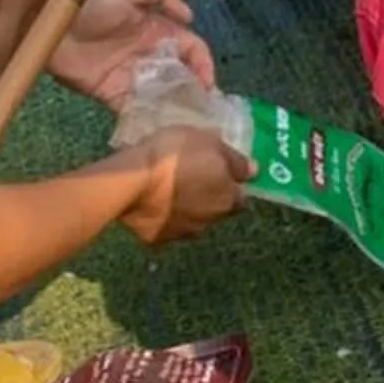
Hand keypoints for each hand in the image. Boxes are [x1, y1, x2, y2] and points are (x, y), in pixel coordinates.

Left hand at [53, 0, 214, 109]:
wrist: (50, 26)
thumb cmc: (89, 4)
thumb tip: (190, 16)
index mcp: (156, 29)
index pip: (190, 48)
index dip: (203, 64)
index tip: (207, 84)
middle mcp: (148, 54)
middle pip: (180, 75)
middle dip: (194, 91)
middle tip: (202, 109)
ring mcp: (131, 75)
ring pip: (162, 94)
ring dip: (175, 107)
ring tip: (185, 123)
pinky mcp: (112, 93)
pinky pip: (134, 108)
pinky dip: (147, 118)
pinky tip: (158, 128)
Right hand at [118, 126, 252, 246]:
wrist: (131, 182)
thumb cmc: (174, 155)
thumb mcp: (208, 142)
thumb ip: (233, 159)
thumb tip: (252, 171)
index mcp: (228, 199)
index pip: (241, 197)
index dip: (230, 185)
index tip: (217, 173)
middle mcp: (210, 222)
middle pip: (216, 210)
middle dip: (208, 198)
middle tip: (191, 178)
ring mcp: (183, 234)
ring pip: (191, 220)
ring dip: (186, 208)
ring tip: (168, 189)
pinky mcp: (157, 240)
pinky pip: (164, 227)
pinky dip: (161, 217)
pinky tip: (150, 203)